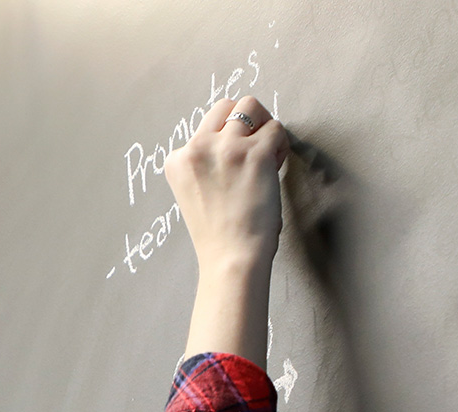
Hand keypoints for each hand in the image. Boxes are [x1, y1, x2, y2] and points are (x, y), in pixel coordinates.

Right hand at [164, 96, 287, 366]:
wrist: (230, 260)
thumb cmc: (218, 236)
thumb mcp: (196, 194)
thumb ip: (205, 166)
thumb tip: (235, 142)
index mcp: (177, 160)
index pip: (206, 127)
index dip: (227, 142)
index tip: (236, 166)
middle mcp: (197, 148)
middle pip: (226, 105)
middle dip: (245, 121)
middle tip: (256, 148)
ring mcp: (226, 148)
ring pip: (251, 106)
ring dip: (264, 126)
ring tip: (268, 154)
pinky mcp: (255, 154)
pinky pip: (276, 129)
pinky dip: (280, 145)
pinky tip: (277, 166)